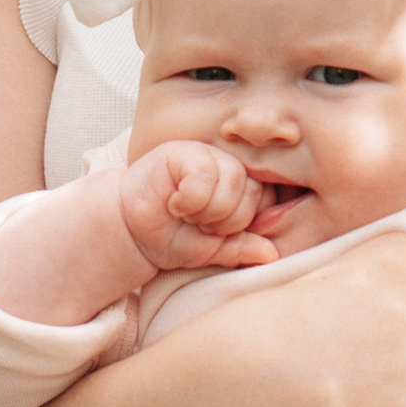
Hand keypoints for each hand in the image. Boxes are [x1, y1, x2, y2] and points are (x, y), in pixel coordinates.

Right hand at [120, 141, 275, 272]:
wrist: (133, 233)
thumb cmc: (172, 237)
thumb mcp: (212, 251)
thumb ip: (241, 248)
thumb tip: (272, 255)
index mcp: (239, 189)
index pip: (267, 202)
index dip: (244, 226)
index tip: (217, 235)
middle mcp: (228, 167)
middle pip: (254, 193)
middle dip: (225, 222)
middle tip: (198, 225)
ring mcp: (207, 155)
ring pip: (234, 181)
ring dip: (208, 211)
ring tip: (186, 213)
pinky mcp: (184, 151)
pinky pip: (206, 173)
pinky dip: (190, 199)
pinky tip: (174, 202)